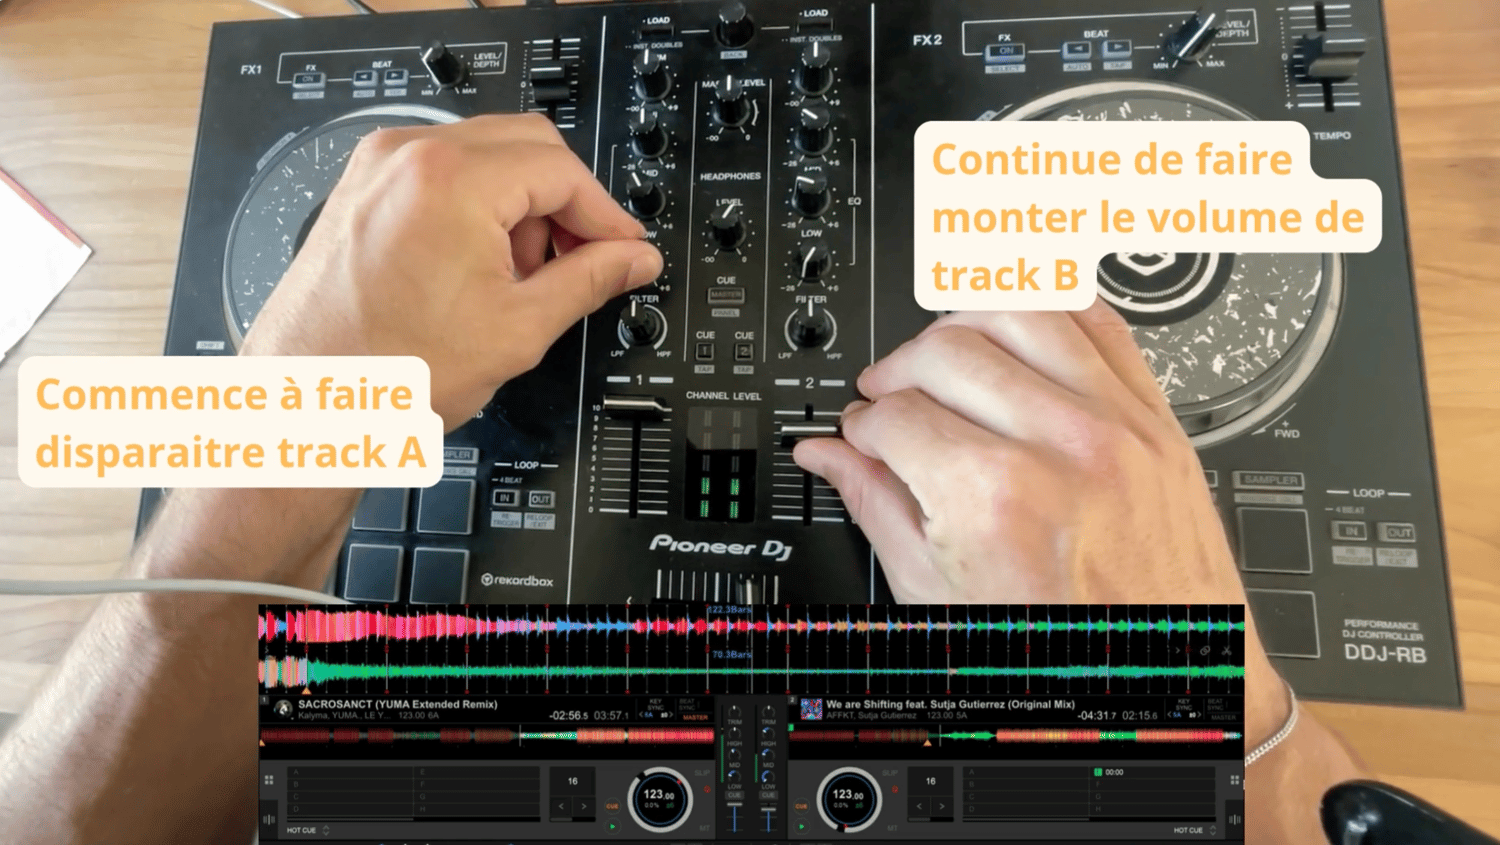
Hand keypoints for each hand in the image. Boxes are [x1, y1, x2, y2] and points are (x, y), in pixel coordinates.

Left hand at [241, 113, 662, 429]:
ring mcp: (378, 169)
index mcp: (449, 180)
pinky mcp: (362, 190)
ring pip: (487, 156)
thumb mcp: (516, 330)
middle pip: (527, 146)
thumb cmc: (384, 376)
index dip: (606, 215)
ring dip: (522, 207)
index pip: (562, 169)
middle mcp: (407, 156)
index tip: (627, 249)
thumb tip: (633, 259)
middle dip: (567, 205)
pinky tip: (481, 269)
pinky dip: (478, 209)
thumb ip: (588, 281)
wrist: (305, 408)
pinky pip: (443, 174)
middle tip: (585, 263)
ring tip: (522, 278)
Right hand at [793, 300, 1291, 740]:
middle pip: (943, 352)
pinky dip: (1047, 308)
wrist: (1166, 680)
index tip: (860, 438)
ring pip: (1016, 313)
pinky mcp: (1155, 418)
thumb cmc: (1064, 656)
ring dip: (961, 328)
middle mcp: (1060, 447)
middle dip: (896, 373)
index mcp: (995, 498)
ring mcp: (1117, 425)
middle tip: (885, 402)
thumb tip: (828, 457)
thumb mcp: (943, 595)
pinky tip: (1014, 333)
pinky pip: (1097, 319)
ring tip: (941, 360)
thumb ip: (877, 508)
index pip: (893, 414)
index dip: (859, 425)